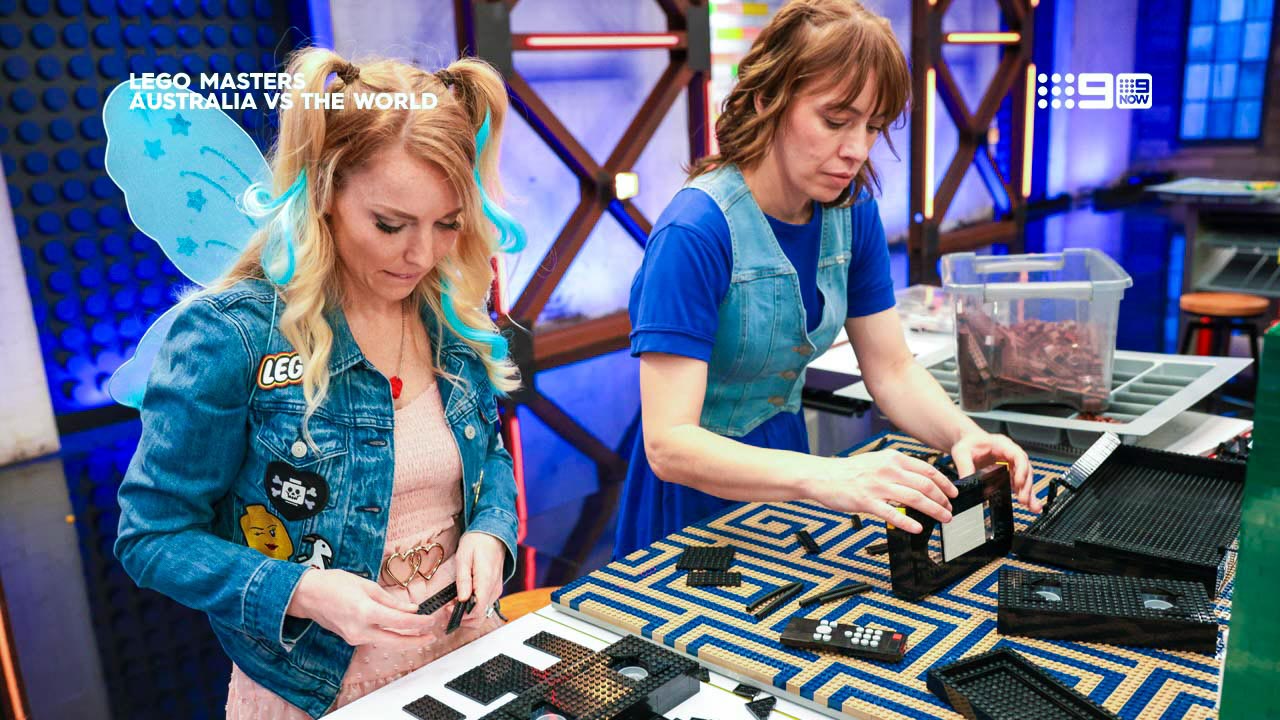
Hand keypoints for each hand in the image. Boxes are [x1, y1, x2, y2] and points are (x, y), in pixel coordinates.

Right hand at [286, 568, 438, 645]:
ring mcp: (354, 637)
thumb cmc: (334, 584)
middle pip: (396, 641)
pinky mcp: (351, 639)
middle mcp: (360, 630)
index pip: (400, 622)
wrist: (307, 595)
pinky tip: (399, 629)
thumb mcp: (366, 585)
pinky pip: (376, 639)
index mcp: (365, 612)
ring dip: (404, 639)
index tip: (431, 619)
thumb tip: (412, 609)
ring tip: (420, 632)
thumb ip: (391, 600)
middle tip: (432, 636)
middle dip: (417, 641)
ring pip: (386, 643)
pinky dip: (390, 635)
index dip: (419, 623)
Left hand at [455, 532, 504, 627]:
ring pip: (482, 613)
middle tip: (446, 609)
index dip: (461, 615)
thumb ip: (463, 579)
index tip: (447, 609)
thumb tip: (462, 599)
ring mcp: (496, 590)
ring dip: (466, 615)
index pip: (477, 610)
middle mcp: (494, 589)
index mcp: (486, 581)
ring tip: (451, 605)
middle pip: (480, 617)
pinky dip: (472, 608)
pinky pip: (484, 605)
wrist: (494, 533)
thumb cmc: (477, 541)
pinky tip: (461, 600)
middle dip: (462, 619)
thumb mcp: (464, 557)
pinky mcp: (494, 589)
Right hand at [808, 450, 957, 533]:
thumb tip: (919, 479)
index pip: (927, 471)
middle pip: (925, 486)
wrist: (822, 476)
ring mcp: (878, 486)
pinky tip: (918, 528)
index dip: (945, 483)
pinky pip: (893, 513)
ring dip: (934, 510)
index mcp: (892, 459)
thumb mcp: (877, 461)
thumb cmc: (848, 471)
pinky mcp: (867, 502)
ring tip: (943, 518)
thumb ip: (897, 468)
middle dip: (943, 500)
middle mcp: (888, 470)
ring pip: (915, 498)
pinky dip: (908, 522)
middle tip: (949, 510)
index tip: (953, 493)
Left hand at [950, 431, 1038, 510]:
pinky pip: (1019, 485)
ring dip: (1028, 493)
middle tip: (1023, 499)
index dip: (1021, 470)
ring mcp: (1010, 464)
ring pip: (1024, 478)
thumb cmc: (968, 443)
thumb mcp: (961, 452)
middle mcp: (1009, 454)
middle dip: (1025, 485)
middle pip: (1025, 469)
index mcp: (1002, 445)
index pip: (1018, 456)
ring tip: (1032, 506)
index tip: (1018, 483)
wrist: (967, 442)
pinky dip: (1024, 494)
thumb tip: (967, 482)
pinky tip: (1030, 505)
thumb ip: (965, 467)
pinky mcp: (1008, 474)